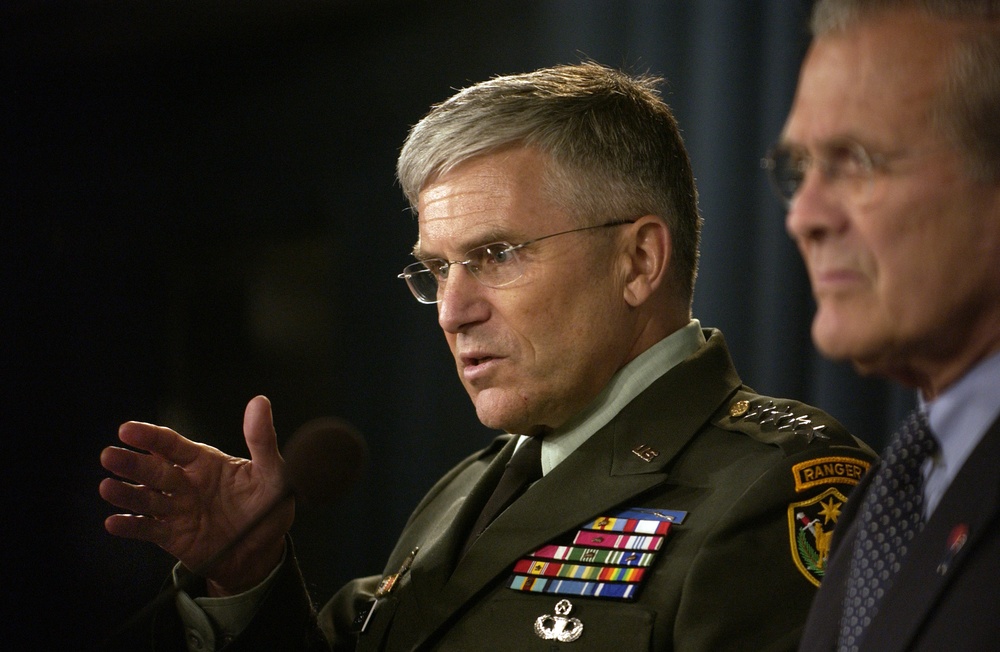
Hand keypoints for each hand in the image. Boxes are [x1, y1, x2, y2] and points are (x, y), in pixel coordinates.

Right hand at [100, 395, 292, 594]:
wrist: (263, 552)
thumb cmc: (268, 507)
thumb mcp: (272, 472)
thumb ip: (262, 439)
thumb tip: (260, 401)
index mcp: (204, 462)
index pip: (172, 445)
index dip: (150, 437)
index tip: (128, 430)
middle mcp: (185, 483)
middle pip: (153, 470)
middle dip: (131, 463)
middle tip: (109, 456)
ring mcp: (176, 510)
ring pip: (145, 498)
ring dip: (125, 493)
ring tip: (106, 487)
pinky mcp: (172, 537)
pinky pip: (148, 529)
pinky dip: (130, 526)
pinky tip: (113, 522)